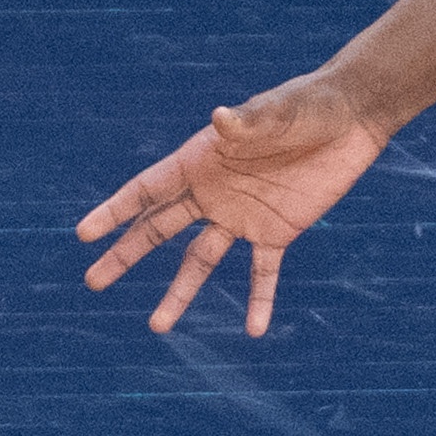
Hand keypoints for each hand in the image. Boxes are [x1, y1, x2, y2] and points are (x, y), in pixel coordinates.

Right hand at [76, 73, 388, 336]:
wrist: (352, 117)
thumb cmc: (308, 104)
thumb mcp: (278, 111)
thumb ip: (248, 121)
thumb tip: (220, 118)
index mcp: (201, 159)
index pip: (148, 190)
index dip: (116, 211)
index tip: (84, 234)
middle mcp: (213, 192)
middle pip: (159, 229)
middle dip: (126, 254)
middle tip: (94, 281)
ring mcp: (242, 216)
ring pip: (200, 261)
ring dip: (180, 293)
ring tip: (157, 326)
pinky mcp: (278, 231)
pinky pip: (263, 273)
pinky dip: (259, 300)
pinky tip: (253, 330)